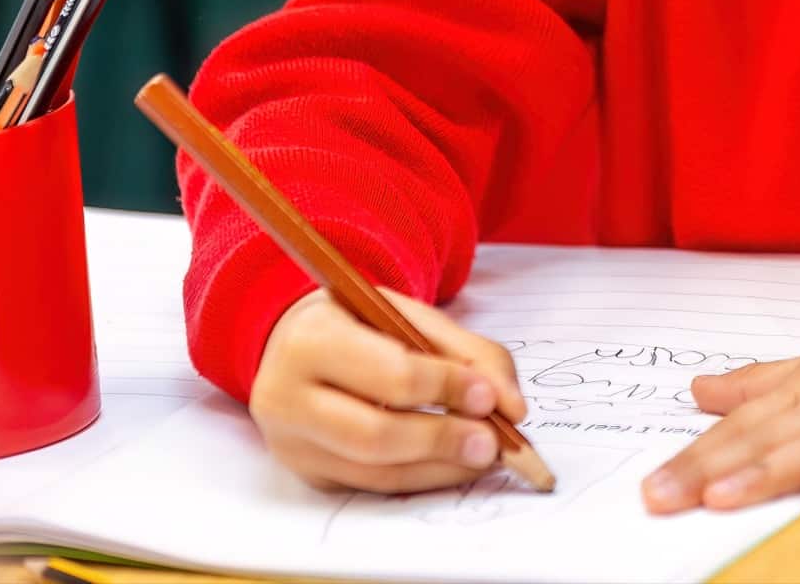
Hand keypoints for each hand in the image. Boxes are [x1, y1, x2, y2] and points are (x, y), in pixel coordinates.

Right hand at [250, 287, 527, 493]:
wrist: (292, 342)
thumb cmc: (357, 323)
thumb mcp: (406, 313)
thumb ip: (467, 353)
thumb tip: (512, 408)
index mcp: (311, 341)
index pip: (388, 375)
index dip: (444, 388)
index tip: (488, 397)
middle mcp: (287, 397)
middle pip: (375, 436)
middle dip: (443, 440)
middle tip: (494, 443)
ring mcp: (292, 445)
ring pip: (376, 472)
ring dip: (440, 468)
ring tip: (483, 456)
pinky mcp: (308, 474)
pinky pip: (373, 485)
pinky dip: (422, 477)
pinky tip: (453, 463)